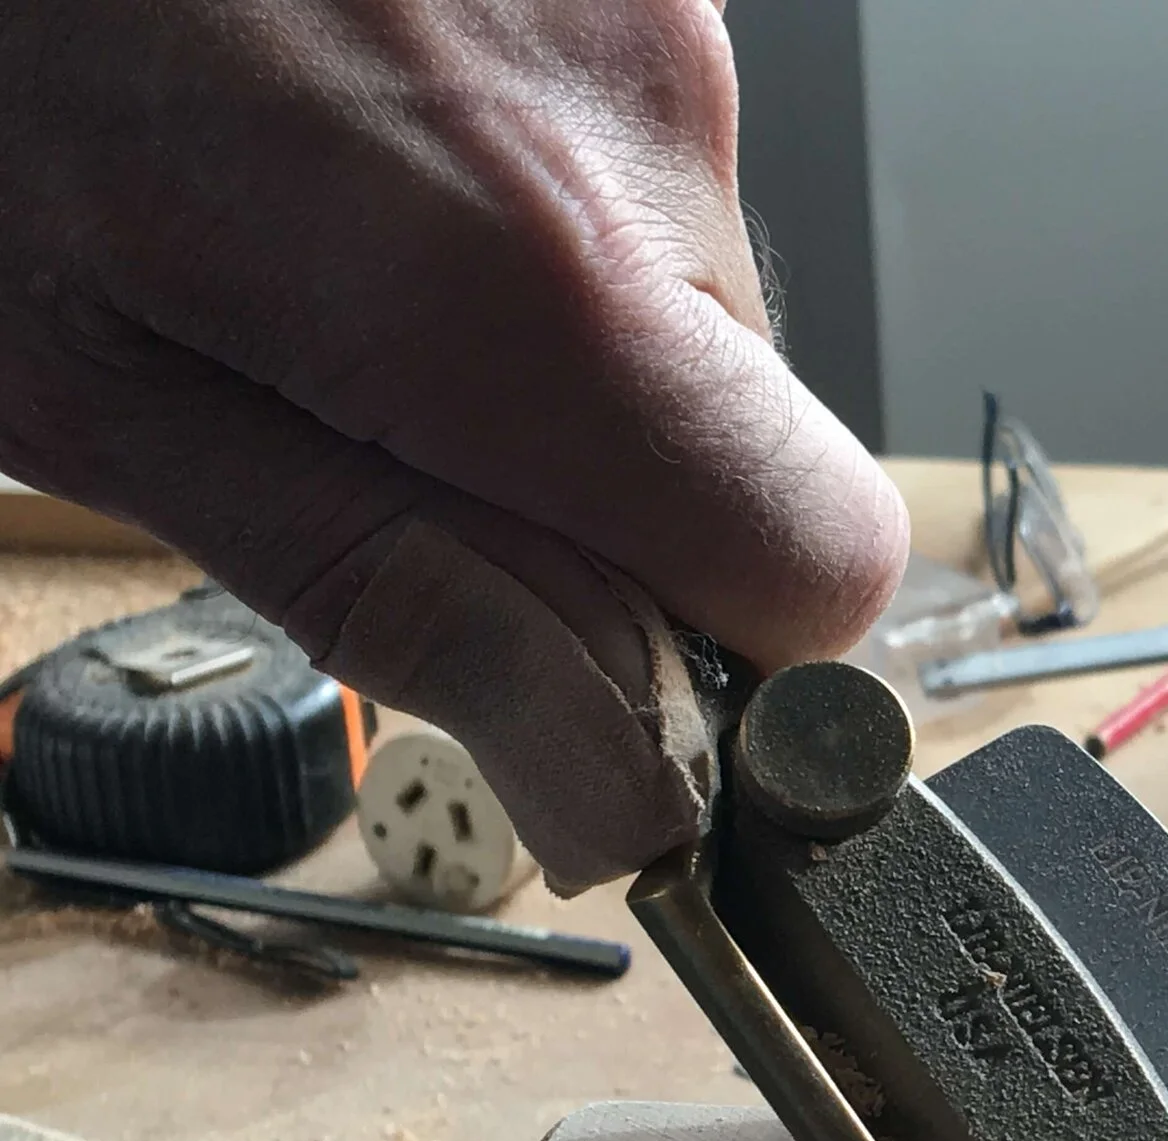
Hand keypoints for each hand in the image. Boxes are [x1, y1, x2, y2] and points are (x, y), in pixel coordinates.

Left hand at [0, 0, 906, 888]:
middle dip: (593, 479)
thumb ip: (382, 585)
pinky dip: (519, 196)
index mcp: (525, 277)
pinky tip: (357, 138)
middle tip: (367, 408)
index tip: (588, 652)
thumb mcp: (93, 389)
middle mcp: (637, 122)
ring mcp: (641, 9)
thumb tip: (610, 779)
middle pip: (748, 440)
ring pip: (684, 303)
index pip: (816, 568)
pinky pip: (631, 168)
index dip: (714, 649)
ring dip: (545, 327)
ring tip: (328, 238)